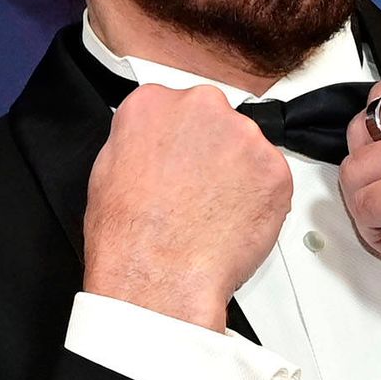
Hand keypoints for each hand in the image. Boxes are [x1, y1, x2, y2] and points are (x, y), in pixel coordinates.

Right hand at [82, 84, 289, 329]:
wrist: (159, 275)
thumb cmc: (128, 236)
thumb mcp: (106, 171)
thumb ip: (137, 141)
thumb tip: (152, 144)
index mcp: (153, 104)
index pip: (174, 105)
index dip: (177, 139)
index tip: (177, 159)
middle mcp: (201, 107)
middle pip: (215, 120)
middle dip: (210, 150)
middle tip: (196, 190)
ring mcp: (242, 135)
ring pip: (246, 148)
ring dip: (237, 174)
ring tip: (213, 212)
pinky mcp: (274, 167)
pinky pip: (271, 178)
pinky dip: (260, 198)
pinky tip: (233, 221)